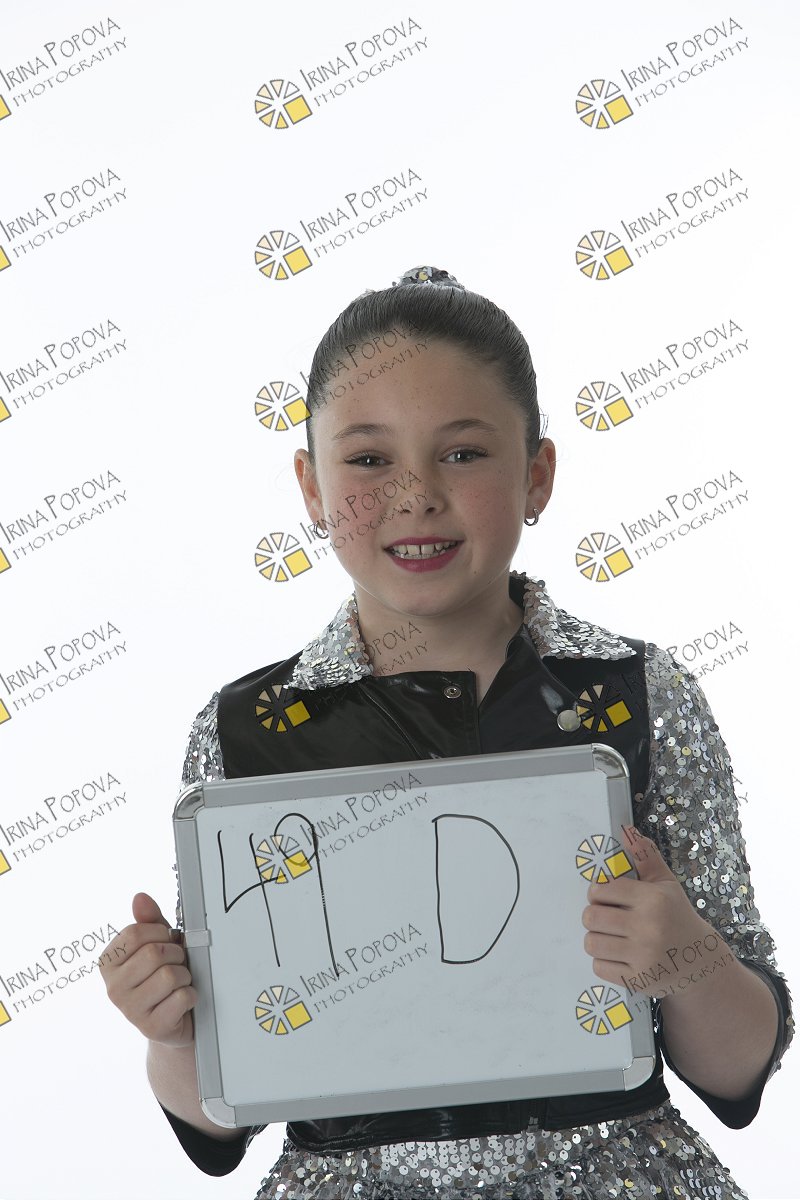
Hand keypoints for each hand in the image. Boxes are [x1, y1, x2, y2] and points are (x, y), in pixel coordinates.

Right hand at [99, 892, 196, 1046]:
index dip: (159, 932)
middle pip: (154, 953)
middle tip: (176, 963)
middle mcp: (113, 988)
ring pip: (169, 975)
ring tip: (178, 982)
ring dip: (184, 976)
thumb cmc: (162, 977)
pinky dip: (190, 995)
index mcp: (108, 963)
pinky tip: (182, 1001)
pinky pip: (181, 998)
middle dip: (175, 954)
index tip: (165, 940)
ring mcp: (130, 1010)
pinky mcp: (151, 1027)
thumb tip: (140, 898)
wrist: (173, 1020)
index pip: (134, 933)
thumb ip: (149, 920)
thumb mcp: (156, 944)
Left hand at [581, 824, 724, 995]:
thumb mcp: (666, 885)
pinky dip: (604, 962)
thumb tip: (628, 832)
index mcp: (653, 899)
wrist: (701, 963)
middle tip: (607, 918)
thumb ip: (646, 857)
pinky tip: (620, 955)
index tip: (605, 896)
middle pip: (591, 917)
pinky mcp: (639, 980)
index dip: (598, 892)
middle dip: (594, 916)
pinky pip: (599, 967)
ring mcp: (643, 956)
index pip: (601, 890)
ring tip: (612, 937)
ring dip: (597, 939)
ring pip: (591, 943)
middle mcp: (648, 927)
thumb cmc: (677, 918)